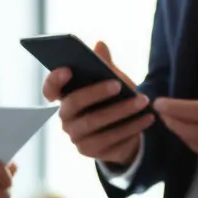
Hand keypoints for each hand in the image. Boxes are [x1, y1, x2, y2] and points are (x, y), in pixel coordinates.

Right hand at [42, 38, 151, 167]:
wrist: (125, 131)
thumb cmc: (114, 100)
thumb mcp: (112, 80)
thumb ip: (104, 64)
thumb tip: (100, 44)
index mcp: (65, 97)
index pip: (50, 89)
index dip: (54, 80)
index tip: (68, 69)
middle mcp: (65, 118)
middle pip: (73, 104)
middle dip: (96, 93)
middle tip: (118, 84)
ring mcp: (76, 137)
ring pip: (95, 123)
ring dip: (121, 111)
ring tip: (143, 102)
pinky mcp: (91, 153)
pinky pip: (110, 140)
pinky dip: (131, 128)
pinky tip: (147, 118)